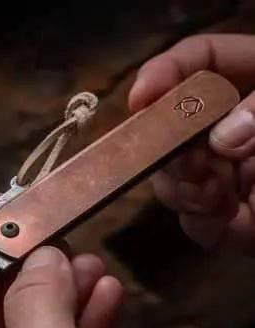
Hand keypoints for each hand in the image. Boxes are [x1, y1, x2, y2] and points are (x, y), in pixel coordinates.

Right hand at [129, 34, 254, 253]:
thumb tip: (224, 139)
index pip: (203, 61)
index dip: (167, 72)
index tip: (141, 97)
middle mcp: (233, 129)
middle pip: (172, 125)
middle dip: (169, 145)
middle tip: (185, 159)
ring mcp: (227, 174)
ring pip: (172, 177)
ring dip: (181, 185)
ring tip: (211, 191)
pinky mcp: (226, 218)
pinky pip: (192, 220)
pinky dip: (199, 218)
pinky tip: (223, 213)